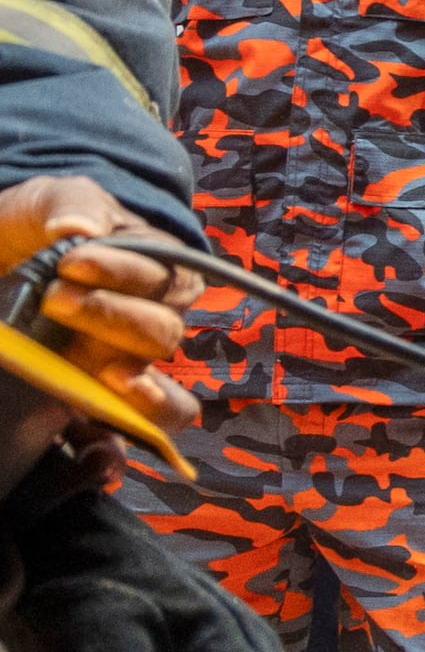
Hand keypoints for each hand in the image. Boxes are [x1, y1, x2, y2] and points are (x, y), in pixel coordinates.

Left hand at [0, 177, 200, 431]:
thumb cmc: (30, 230)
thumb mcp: (44, 203)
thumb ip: (69, 205)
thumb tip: (82, 229)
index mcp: (153, 273)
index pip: (164, 277)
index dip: (123, 272)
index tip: (71, 260)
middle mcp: (149, 325)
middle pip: (164, 332)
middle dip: (112, 316)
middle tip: (55, 300)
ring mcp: (125, 370)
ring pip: (166, 394)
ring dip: (138, 386)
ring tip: (103, 376)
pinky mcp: (96, 406)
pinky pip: (135, 439)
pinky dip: (124, 448)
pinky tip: (100, 448)